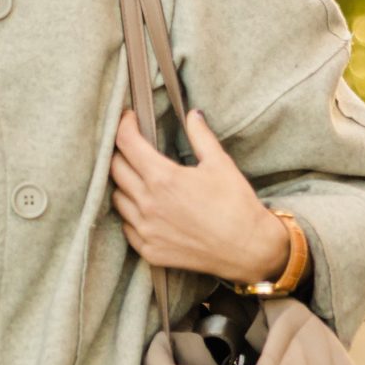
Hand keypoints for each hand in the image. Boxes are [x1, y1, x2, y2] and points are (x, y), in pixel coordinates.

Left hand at [110, 109, 291, 286]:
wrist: (249, 249)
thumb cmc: (237, 205)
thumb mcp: (221, 164)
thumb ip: (201, 136)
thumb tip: (193, 114)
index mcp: (163, 178)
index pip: (127, 143)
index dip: (124, 125)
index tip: (128, 118)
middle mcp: (147, 204)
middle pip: (115, 169)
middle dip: (121, 152)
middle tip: (132, 146)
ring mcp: (145, 229)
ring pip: (117, 198)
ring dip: (123, 184)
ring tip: (138, 177)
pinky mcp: (148, 250)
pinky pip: (127, 226)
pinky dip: (131, 214)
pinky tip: (145, 208)